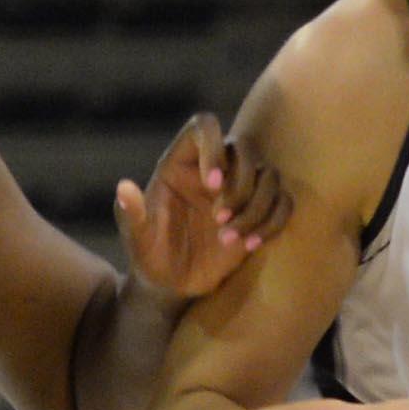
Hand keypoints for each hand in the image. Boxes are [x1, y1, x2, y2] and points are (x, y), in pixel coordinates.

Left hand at [115, 113, 296, 302]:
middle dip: (240, 185)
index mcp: (180, 162)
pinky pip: (284, 203)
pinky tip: (251, 245)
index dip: (213, 147)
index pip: (205, 126)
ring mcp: (240, 189)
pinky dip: (272, 223)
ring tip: (230, 240)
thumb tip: (124, 188)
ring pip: (269, 175)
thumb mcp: (136, 237)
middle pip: (245, 148)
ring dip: (255, 209)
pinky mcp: (259, 212)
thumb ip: (130, 213)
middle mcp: (214, 168)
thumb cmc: (150, 254)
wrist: (172, 283)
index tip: (212, 184)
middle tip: (219, 220)